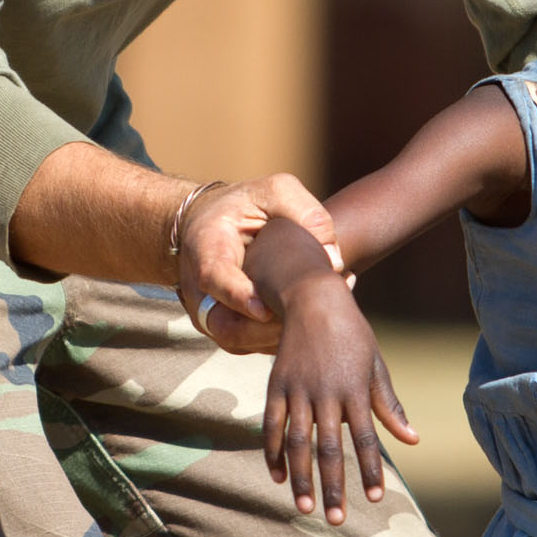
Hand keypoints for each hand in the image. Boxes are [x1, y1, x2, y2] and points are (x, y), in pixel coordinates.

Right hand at [174, 173, 343, 354]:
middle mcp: (202, 291)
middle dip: (272, 329)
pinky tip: (320, 315)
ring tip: (330, 309)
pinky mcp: (231, 332)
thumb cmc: (245, 207)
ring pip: (245, 342)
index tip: (263, 308)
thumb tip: (334, 259)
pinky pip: (256, 345)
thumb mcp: (273, 191)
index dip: (236, 296)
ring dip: (287, 334)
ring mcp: (213, 317)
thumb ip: (304, 211)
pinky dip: (289, 336)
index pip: (214, 277)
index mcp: (207, 248)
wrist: (209, 227)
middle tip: (317, 311)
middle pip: (228, 326)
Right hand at [262, 274, 416, 524]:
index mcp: (355, 389)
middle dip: (332, 486)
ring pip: (297, 441)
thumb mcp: (376, 366)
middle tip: (334, 519)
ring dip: (301, 476)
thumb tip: (412, 440)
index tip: (375, 498)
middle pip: (329, 448)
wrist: (313, 298)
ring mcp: (297, 388)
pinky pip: (272, 424)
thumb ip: (389, 405)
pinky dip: (272, 452)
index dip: (370, 469)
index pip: (366, 438)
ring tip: (305, 506)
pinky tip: (278, 477)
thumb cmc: (352, 334)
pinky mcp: (276, 383)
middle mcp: (326, 392)